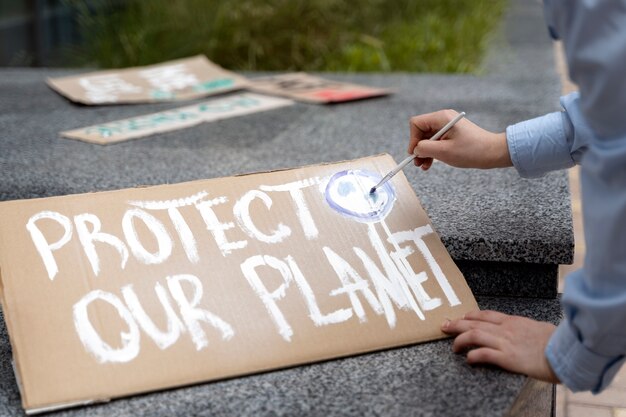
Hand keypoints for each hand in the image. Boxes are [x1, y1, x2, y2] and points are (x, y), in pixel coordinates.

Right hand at [408, 109, 512, 169]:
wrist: (493, 153)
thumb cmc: (472, 151)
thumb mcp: (444, 152)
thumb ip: (425, 149)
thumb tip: (415, 150)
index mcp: (442, 118)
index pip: (416, 123)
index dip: (412, 139)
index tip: (414, 154)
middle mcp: (443, 119)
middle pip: (421, 131)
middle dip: (418, 148)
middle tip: (417, 163)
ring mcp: (448, 126)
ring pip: (428, 138)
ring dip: (424, 152)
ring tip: (424, 166)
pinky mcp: (452, 134)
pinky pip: (436, 141)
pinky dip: (432, 152)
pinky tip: (430, 163)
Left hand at [442, 310, 559, 383]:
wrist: (568, 351)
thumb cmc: (558, 342)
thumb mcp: (539, 328)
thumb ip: (527, 329)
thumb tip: (526, 332)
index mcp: (514, 321)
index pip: (485, 315)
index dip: (469, 316)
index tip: (460, 318)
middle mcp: (506, 329)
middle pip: (474, 322)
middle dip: (456, 324)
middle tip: (444, 326)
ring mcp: (506, 342)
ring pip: (474, 335)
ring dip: (459, 340)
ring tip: (452, 346)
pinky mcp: (508, 358)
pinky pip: (484, 354)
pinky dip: (473, 356)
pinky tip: (468, 359)